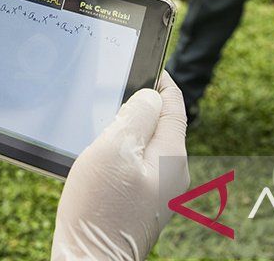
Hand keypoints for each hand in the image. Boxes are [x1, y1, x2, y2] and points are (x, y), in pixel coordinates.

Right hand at [52, 73, 189, 260]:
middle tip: (111, 94)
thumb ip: (136, 116)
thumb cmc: (99, 209)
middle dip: (139, 107)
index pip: (173, 105)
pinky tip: (99, 162)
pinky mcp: (142, 205)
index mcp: (171, 155)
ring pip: (146, 146)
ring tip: (100, 128)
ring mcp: (159, 192)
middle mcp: (172, 174)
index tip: (148, 64)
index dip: (160, 81)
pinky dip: (120, 156)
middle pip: (160, 124)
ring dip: (126, 133)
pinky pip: (136, 167)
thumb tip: (151, 97)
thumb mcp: (113, 149)